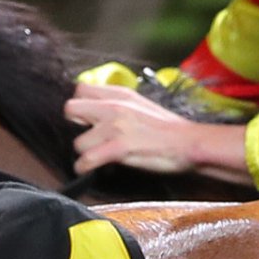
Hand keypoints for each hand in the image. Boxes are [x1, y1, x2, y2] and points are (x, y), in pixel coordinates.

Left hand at [65, 83, 253, 184]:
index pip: (80, 89)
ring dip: (85, 152)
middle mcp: (114, 106)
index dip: (81, 106)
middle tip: (90, 136)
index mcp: (119, 94)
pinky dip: (84, 168)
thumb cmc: (167, 128)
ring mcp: (115, 127)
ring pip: (77, 142)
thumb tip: (97, 111)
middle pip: (70, 109)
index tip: (89, 119)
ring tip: (98, 157)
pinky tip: (90, 169)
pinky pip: (86, 160)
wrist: (188, 143)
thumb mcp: (139, 105)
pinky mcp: (118, 147)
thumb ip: (117, 104)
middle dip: (75, 126)